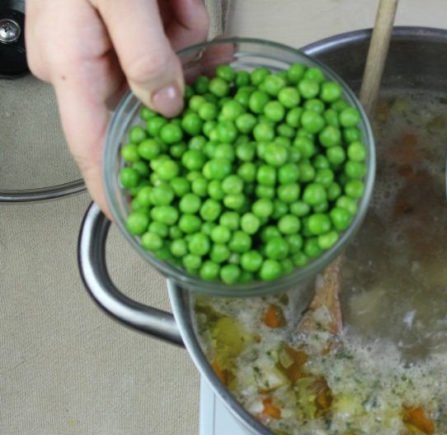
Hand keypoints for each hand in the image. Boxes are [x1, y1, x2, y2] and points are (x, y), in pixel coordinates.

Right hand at [26, 0, 208, 215]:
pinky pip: (164, 40)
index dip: (113, 188)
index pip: (90, 146)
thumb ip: (147, 56)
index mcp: (70, 67)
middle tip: (196, 38)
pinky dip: (180, 20)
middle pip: (149, 100)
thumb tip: (170, 108)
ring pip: (165, 67)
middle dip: (183, 72)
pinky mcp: (115, 28)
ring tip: (174, 1)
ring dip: (184, 35)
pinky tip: (178, 0)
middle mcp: (80, 65)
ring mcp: (97, 47)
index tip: (136, 221)